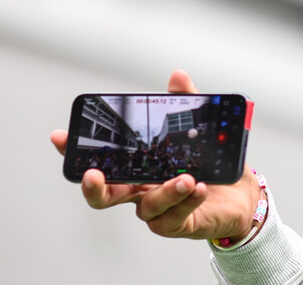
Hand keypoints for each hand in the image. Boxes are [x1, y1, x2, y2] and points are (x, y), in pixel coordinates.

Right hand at [50, 70, 263, 240]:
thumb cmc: (211, 165)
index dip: (76, 151)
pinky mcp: (178, 224)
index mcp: (139, 166)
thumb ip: (187, 103)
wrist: (242, 194)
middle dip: (94, 187)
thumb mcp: (201, 130)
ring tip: (187, 178)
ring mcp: (157, 209)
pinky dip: (186, 202)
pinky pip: (174, 218)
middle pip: (106, 195)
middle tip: (93, 175)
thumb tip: (177, 77)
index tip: (60, 137)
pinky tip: (200, 188)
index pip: (101, 160)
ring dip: (165, 191)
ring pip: (147, 206)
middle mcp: (141, 190)